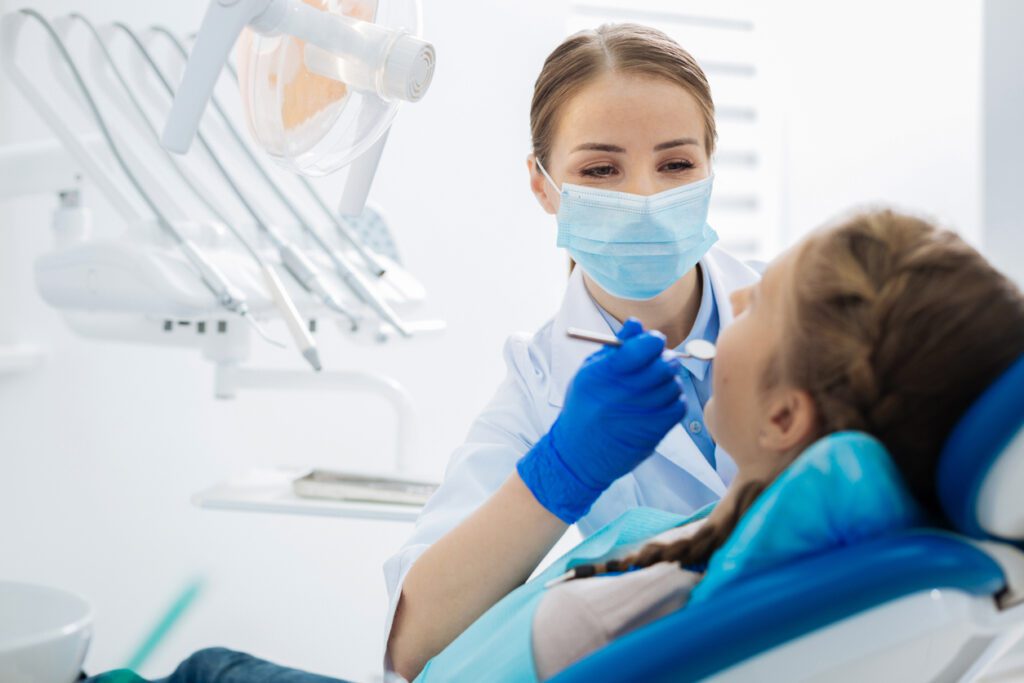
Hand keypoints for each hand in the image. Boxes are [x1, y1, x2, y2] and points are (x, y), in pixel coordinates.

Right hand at [517, 319, 686, 522]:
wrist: (579, 454)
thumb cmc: (583, 407)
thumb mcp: (590, 372)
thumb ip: (616, 348)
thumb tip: (636, 324)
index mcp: (605, 374)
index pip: (643, 347)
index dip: (653, 340)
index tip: (652, 342)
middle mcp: (623, 393)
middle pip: (664, 365)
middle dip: (664, 359)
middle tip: (659, 361)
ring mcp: (641, 414)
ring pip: (673, 385)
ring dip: (669, 381)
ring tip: (654, 386)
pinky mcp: (654, 432)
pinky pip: (678, 406)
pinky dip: (674, 400)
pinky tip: (660, 401)